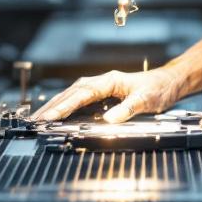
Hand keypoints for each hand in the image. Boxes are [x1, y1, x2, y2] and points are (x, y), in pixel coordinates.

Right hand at [31, 67, 186, 123]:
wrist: (167, 83)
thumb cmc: (157, 88)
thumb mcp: (147, 99)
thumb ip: (128, 108)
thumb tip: (109, 120)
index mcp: (109, 81)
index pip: (81, 95)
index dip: (64, 106)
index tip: (50, 116)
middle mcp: (101, 82)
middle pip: (70, 93)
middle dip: (51, 107)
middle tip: (34, 121)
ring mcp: (99, 87)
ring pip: (71, 95)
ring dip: (55, 106)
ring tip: (39, 119)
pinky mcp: (101, 94)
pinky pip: (77, 99)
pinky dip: (64, 106)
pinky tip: (56, 115)